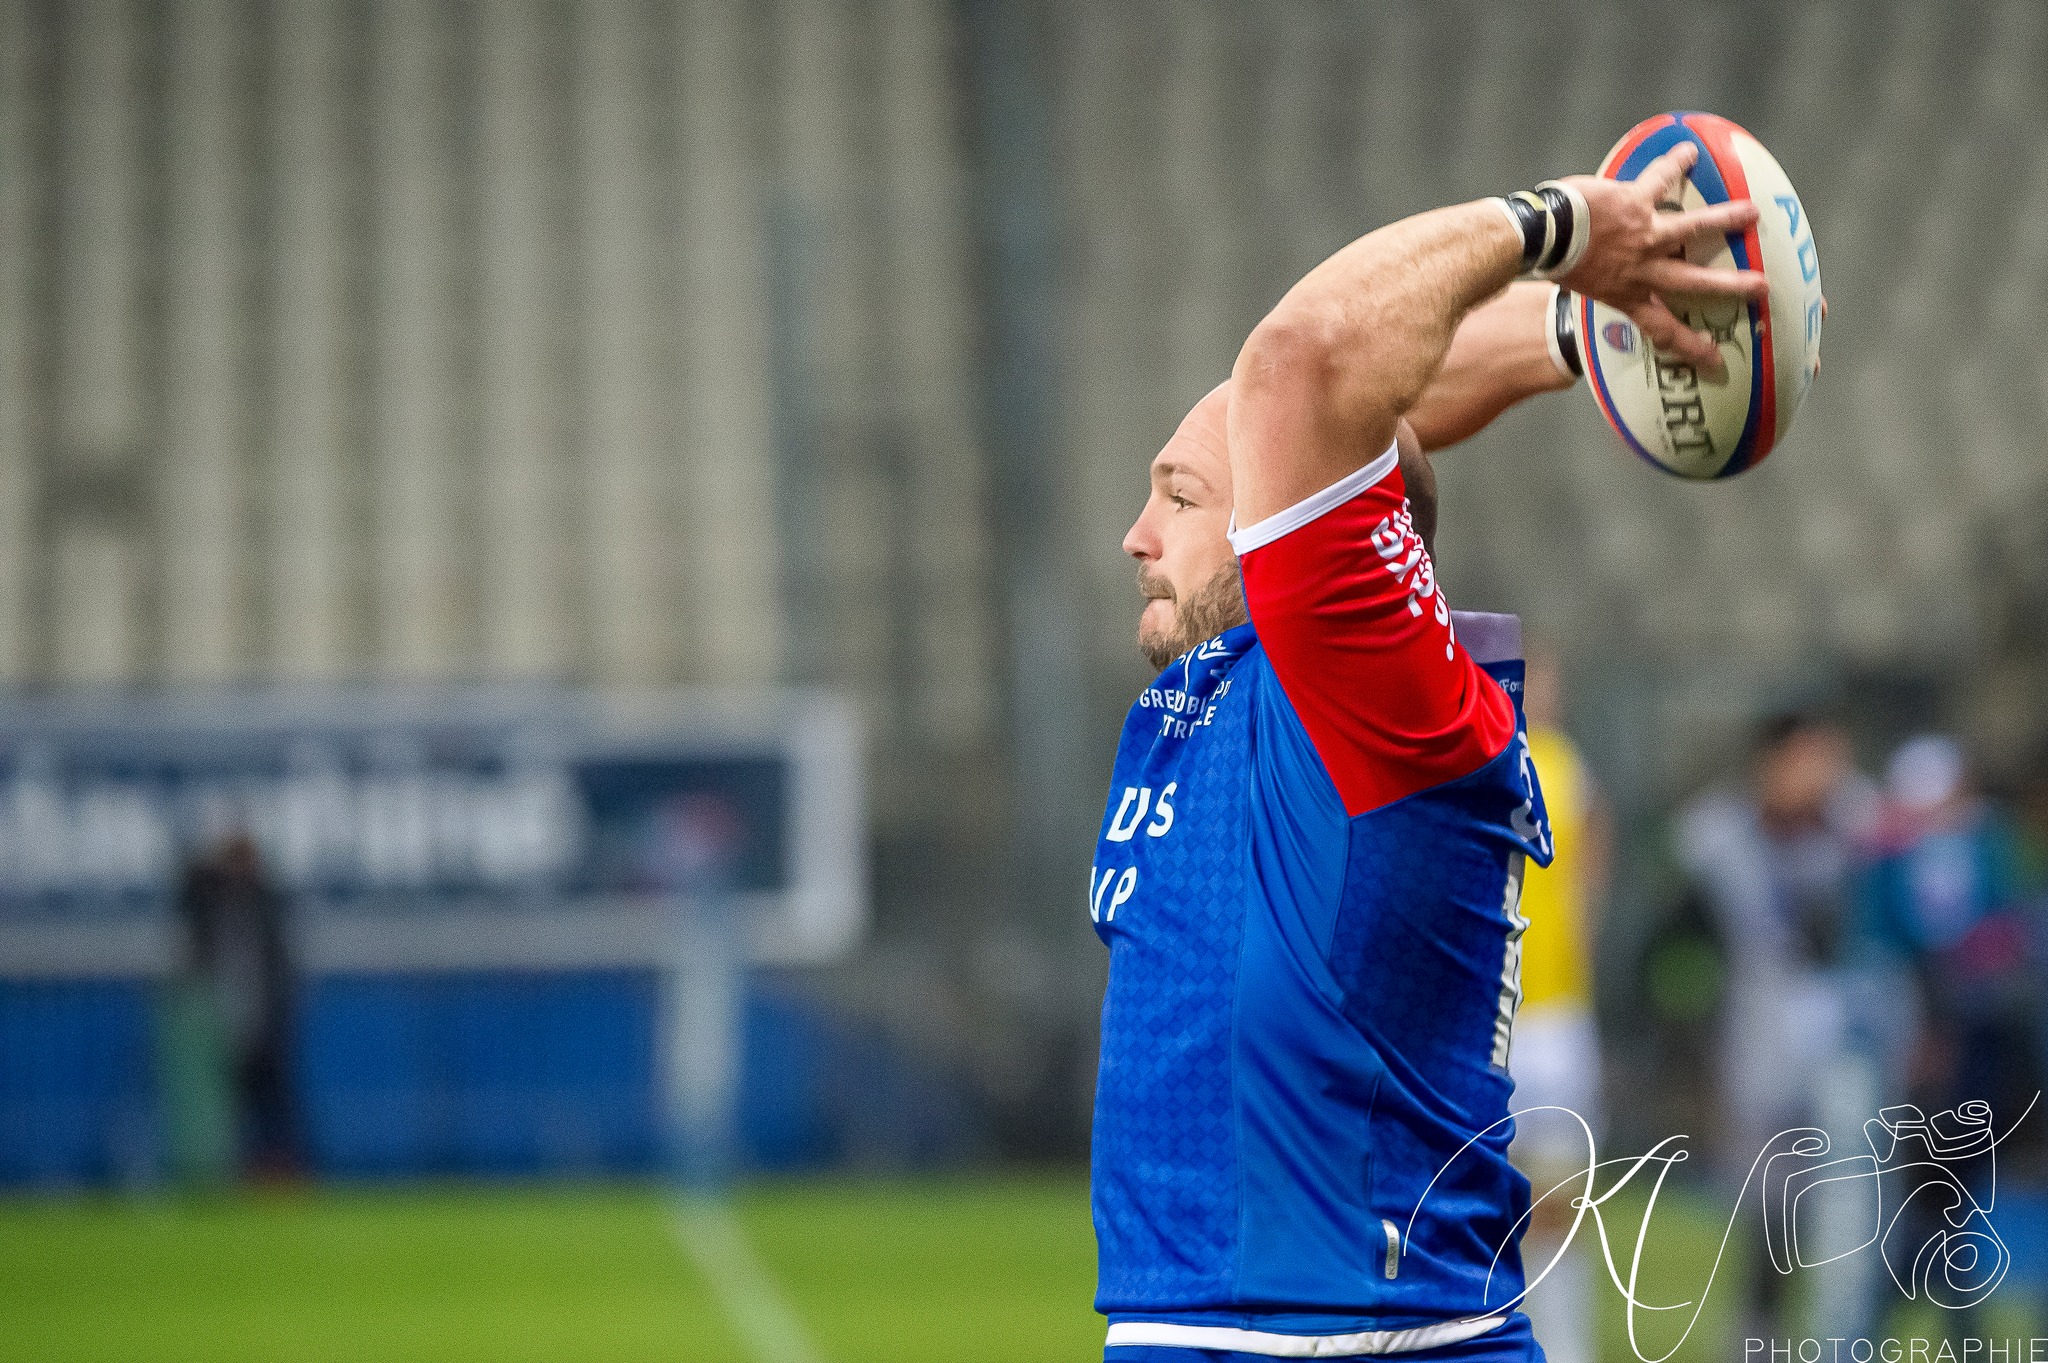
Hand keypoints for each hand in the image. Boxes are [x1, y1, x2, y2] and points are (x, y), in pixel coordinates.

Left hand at [1556, 143, 1767, 377]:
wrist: (1541, 238)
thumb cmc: (1553, 262)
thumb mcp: (1582, 286)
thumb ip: (1604, 283)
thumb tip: (1604, 281)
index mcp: (1627, 295)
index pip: (1663, 330)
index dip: (1690, 348)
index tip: (1714, 361)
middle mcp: (1642, 269)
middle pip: (1693, 282)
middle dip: (1729, 287)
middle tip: (1761, 289)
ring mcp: (1643, 235)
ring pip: (1694, 228)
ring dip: (1725, 219)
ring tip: (1752, 214)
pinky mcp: (1635, 203)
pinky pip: (1661, 179)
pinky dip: (1675, 163)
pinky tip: (1689, 151)